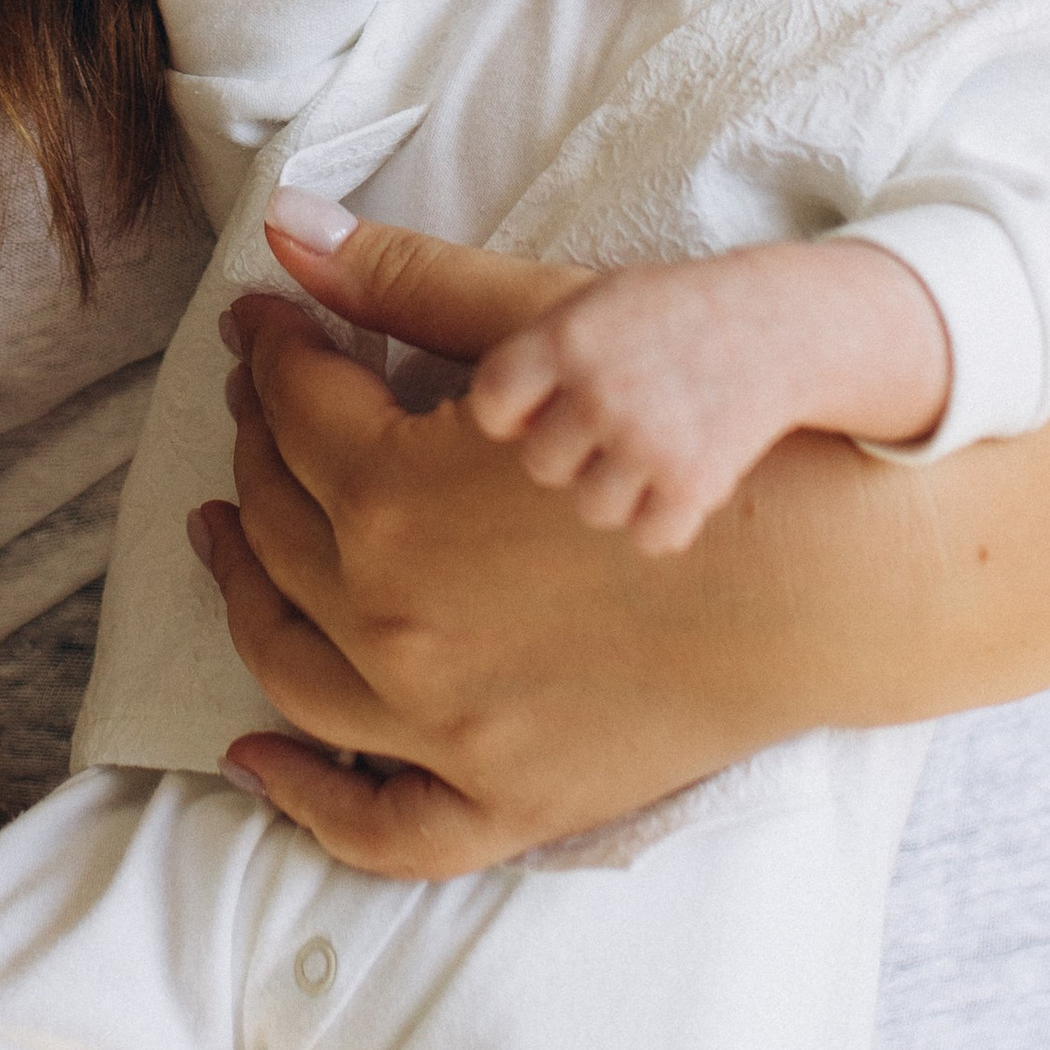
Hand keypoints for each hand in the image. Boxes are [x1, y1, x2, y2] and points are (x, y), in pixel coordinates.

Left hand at [190, 213, 914, 877]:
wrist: (824, 559)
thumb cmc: (693, 419)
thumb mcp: (544, 322)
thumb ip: (401, 279)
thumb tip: (283, 228)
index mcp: (391, 495)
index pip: (289, 407)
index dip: (269, 350)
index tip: (263, 326)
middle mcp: (393, 620)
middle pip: (276, 523)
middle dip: (254, 446)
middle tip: (255, 403)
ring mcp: (441, 726)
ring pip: (290, 662)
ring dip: (242, 590)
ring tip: (224, 534)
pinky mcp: (503, 799)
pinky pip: (377, 820)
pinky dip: (304, 792)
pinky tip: (257, 753)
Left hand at [466, 241, 951, 553]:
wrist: (779, 323)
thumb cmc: (673, 313)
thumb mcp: (595, 301)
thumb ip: (535, 351)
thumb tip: (479, 415)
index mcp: (566, 337)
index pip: (491, 406)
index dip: (515, 413)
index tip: (548, 405)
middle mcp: (600, 389)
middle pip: (540, 465)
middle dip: (572, 451)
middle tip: (616, 422)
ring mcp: (648, 439)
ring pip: (592, 507)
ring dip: (620, 488)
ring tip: (654, 445)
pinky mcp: (695, 482)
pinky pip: (649, 537)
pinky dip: (666, 519)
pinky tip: (683, 477)